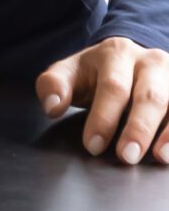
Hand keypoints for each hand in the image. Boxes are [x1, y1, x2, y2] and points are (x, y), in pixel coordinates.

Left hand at [36, 36, 168, 164]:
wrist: (129, 56)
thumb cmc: (96, 73)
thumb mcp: (70, 72)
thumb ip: (54, 86)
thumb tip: (52, 107)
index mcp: (116, 53)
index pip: (113, 87)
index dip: (103, 117)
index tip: (93, 145)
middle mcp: (151, 61)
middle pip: (150, 96)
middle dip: (139, 128)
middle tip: (126, 156)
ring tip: (160, 157)